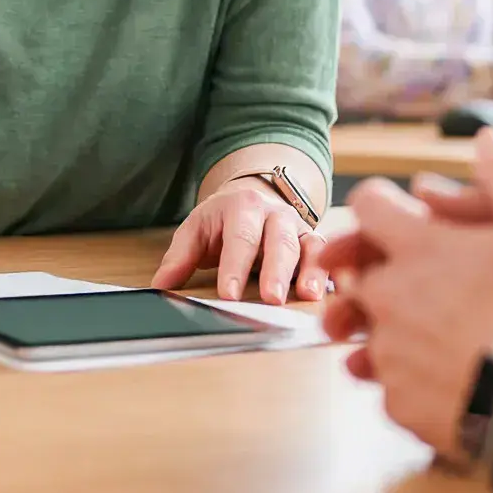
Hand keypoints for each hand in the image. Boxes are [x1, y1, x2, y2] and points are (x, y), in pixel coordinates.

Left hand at [152, 178, 325, 304]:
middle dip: (276, 270)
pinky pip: (328, 256)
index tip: (229, 294)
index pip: (240, 237)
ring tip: (309, 296)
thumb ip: (181, 257)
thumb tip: (161, 285)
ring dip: (312, 271)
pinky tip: (331, 294)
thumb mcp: (197, 229)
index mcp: (243, 207)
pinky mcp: (315, 242)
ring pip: (309, 247)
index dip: (235, 266)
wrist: (253, 194)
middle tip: (272, 298)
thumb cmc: (223, 219)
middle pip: (280, 241)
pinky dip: (330, 273)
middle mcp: (276, 214)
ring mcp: (299, 227)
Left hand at [320, 133, 492, 463]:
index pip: (368, 205)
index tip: (402, 216)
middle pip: (359, 273)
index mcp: (417, 248)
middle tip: (420, 283)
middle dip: (379, 273)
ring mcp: (391, 353)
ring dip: (395, 329)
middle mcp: (389, 296)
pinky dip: (412, 379)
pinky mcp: (401, 403)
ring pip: (373, 332)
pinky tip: (448, 380)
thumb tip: (487, 138)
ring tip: (439, 337)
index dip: (382, 206)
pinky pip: (392, 384)